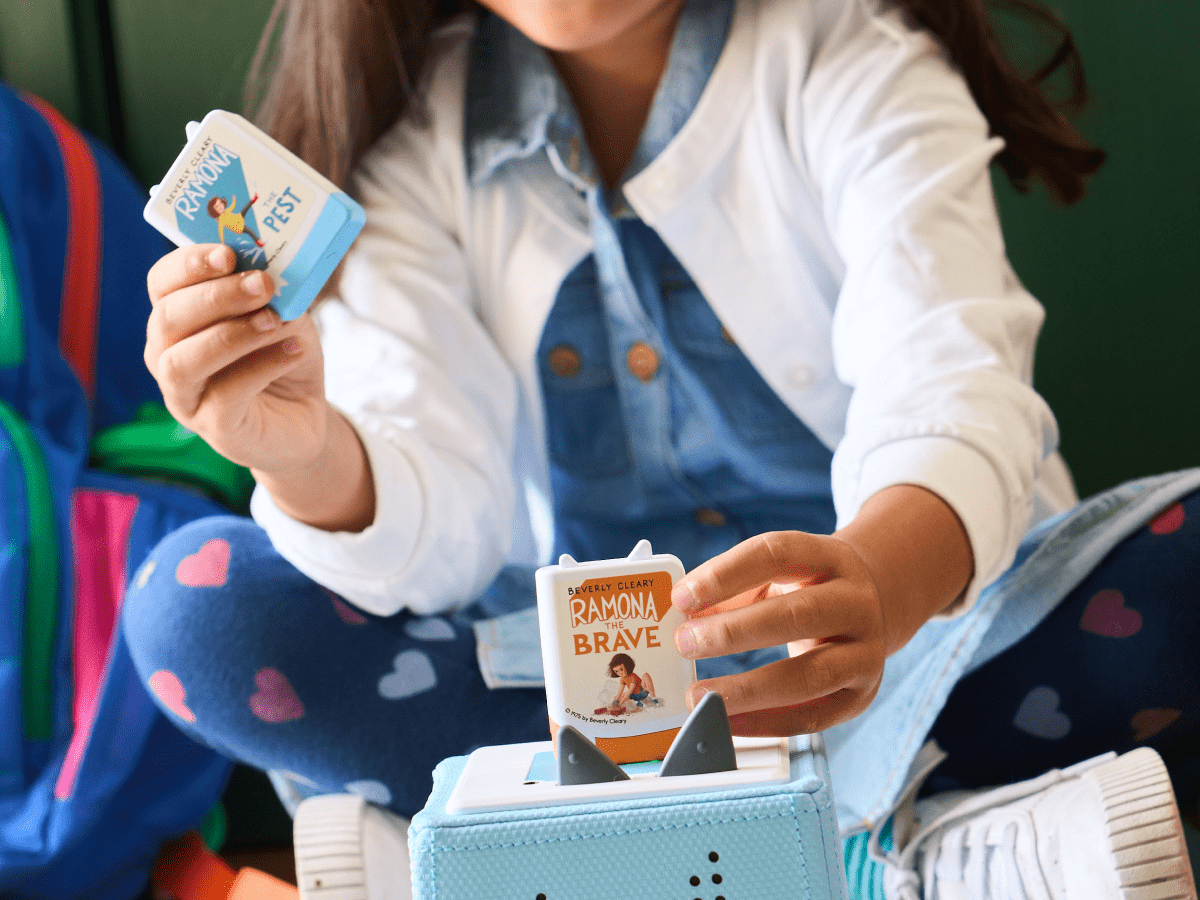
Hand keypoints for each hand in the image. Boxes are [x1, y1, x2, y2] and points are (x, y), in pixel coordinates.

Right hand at [144, 244, 326, 474]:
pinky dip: (262, 367)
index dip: (188, 264)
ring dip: (231, 335)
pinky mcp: (214, 427)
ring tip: (274, 321)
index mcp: (178, 318)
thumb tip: (267, 273)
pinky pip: (226, 395)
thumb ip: (270, 293)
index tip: (227, 254)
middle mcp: (167, 356)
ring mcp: (185, 396)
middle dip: (216, 296)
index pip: (162, 283)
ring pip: (184, 362)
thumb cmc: (283, 355)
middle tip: (262, 284)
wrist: (306, 416)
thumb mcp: (283, 313)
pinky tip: (294, 351)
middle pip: (168, 319)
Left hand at [671, 531, 886, 736]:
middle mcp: (855, 602)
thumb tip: (684, 618)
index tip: (681, 597)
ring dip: (747, 689)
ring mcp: (866, 652)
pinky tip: (729, 722)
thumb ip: (732, 592)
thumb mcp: (777, 575)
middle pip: (796, 615)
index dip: (724, 575)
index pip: (776, 555)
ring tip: (700, 695)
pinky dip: (766, 723)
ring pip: (809, 674)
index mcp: (830, 558)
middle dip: (733, 632)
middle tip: (685, 644)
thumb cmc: (809, 589)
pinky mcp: (860, 696)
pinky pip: (812, 716)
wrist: (873, 607)